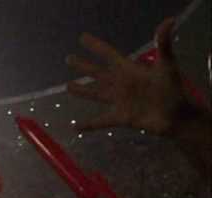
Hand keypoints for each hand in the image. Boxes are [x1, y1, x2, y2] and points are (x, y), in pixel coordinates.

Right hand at [67, 18, 186, 134]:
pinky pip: (101, 121)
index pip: (109, 55)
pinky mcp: (121, 117)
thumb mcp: (167, 66)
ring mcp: (119, 101)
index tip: (82, 39)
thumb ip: (164, 46)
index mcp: (129, 70)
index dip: (96, 46)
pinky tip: (75, 127)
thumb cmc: (172, 89)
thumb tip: (169, 22)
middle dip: (83, 66)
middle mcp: (121, 84)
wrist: (176, 115)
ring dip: (82, 91)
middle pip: (98, 73)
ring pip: (96, 94)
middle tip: (69, 59)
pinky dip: (89, 124)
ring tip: (68, 87)